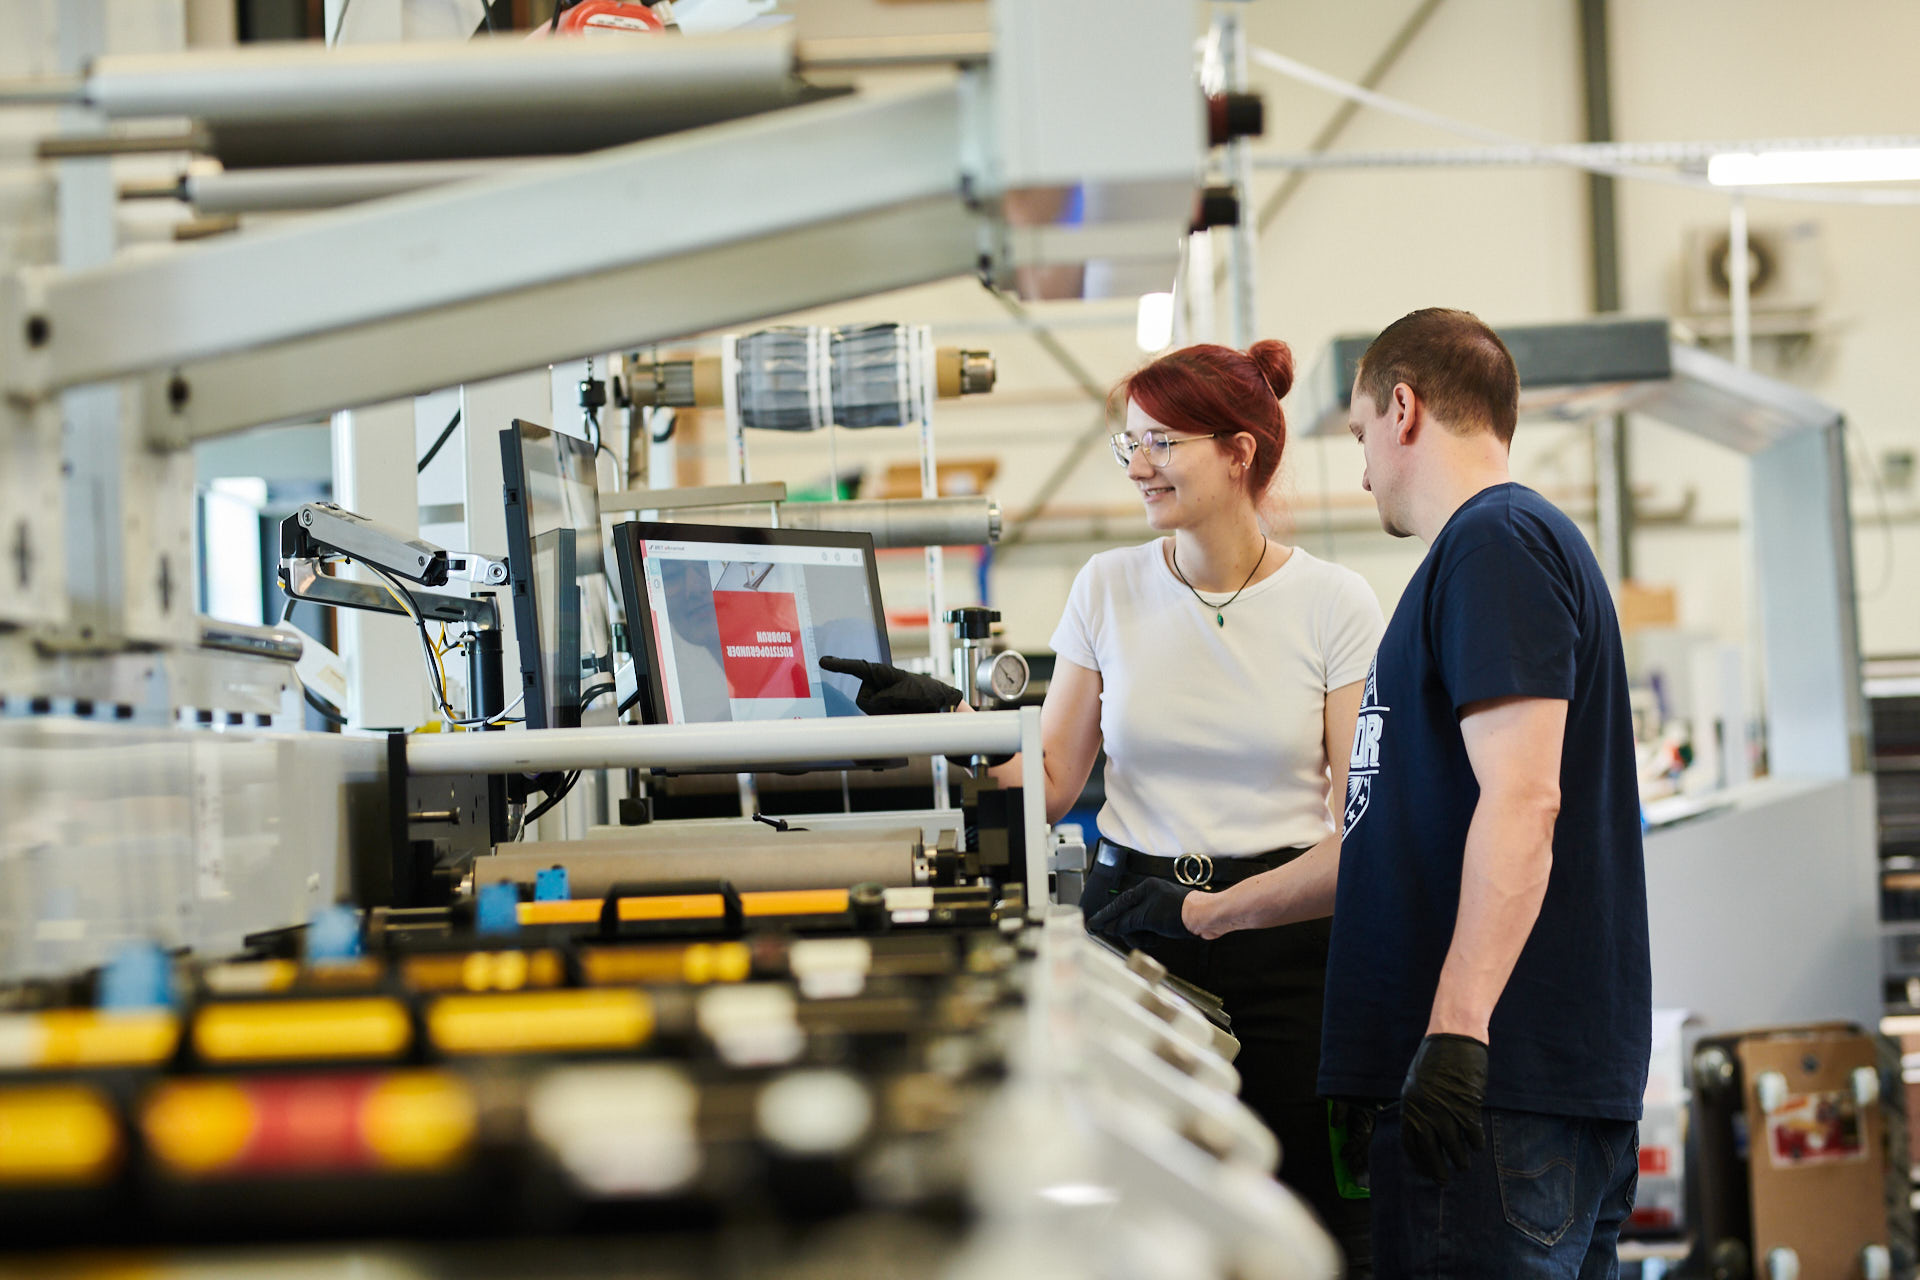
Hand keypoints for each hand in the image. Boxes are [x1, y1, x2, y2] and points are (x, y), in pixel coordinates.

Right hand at [819, 656, 962, 714]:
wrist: (940, 707)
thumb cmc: (925, 693)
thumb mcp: (905, 693)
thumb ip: (884, 698)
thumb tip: (869, 705)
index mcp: (881, 672)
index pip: (856, 668)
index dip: (839, 665)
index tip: (822, 662)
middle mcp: (875, 686)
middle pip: (863, 700)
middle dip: (880, 705)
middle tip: (903, 703)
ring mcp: (877, 700)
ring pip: (870, 712)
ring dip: (887, 714)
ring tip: (905, 708)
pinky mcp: (879, 712)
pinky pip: (875, 720)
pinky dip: (888, 720)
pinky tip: (901, 715)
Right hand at [1087, 879, 1194, 945]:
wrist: (1205, 919)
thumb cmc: (1179, 912)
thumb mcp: (1146, 918)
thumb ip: (1126, 922)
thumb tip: (1112, 927)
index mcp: (1145, 889)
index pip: (1118, 904)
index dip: (1105, 916)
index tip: (1093, 924)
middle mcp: (1150, 896)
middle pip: (1128, 916)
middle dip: (1129, 930)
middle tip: (1132, 939)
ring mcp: (1159, 907)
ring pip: (1139, 925)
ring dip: (1142, 935)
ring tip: (1151, 939)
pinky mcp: (1167, 918)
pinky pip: (1149, 929)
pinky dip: (1151, 936)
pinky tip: (1157, 939)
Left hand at [1399, 1033, 1487, 1183]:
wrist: (1453, 1038)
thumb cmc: (1436, 1059)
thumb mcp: (1417, 1082)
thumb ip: (1418, 1106)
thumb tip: (1422, 1129)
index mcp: (1409, 1104)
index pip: (1409, 1142)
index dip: (1417, 1160)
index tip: (1424, 1170)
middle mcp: (1424, 1110)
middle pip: (1429, 1149)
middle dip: (1436, 1168)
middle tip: (1443, 1181)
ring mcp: (1445, 1108)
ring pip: (1452, 1145)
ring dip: (1459, 1159)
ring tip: (1463, 1166)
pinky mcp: (1466, 1105)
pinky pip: (1471, 1132)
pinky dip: (1475, 1143)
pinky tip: (1477, 1147)